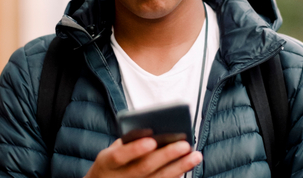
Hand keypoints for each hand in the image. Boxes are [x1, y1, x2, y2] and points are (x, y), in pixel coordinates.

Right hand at [84, 137, 201, 177]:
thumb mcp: (112, 150)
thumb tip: (154, 129)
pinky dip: (176, 175)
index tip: (152, 140)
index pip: (120, 156)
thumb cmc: (112, 163)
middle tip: (184, 144)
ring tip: (196, 155)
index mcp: (107, 162)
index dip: (135, 149)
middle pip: (144, 168)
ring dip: (179, 167)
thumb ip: (128, 141)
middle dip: (166, 156)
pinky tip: (187, 166)